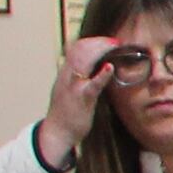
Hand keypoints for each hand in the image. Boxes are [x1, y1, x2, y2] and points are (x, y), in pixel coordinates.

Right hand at [40, 33, 122, 159]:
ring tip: (113, 46)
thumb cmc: (67, 112)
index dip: (91, 41)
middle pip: (79, 50)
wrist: (57, 132)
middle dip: (97, 42)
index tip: (106, 40)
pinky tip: (110, 68)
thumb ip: (79, 77)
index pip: (75, 48)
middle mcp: (67, 77)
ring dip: (100, 51)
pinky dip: (101, 75)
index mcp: (65, 74)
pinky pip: (91, 84)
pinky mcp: (81, 99)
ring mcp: (73, 87)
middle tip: (114, 41)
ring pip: (83, 61)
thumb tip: (93, 67)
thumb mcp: (69, 89)